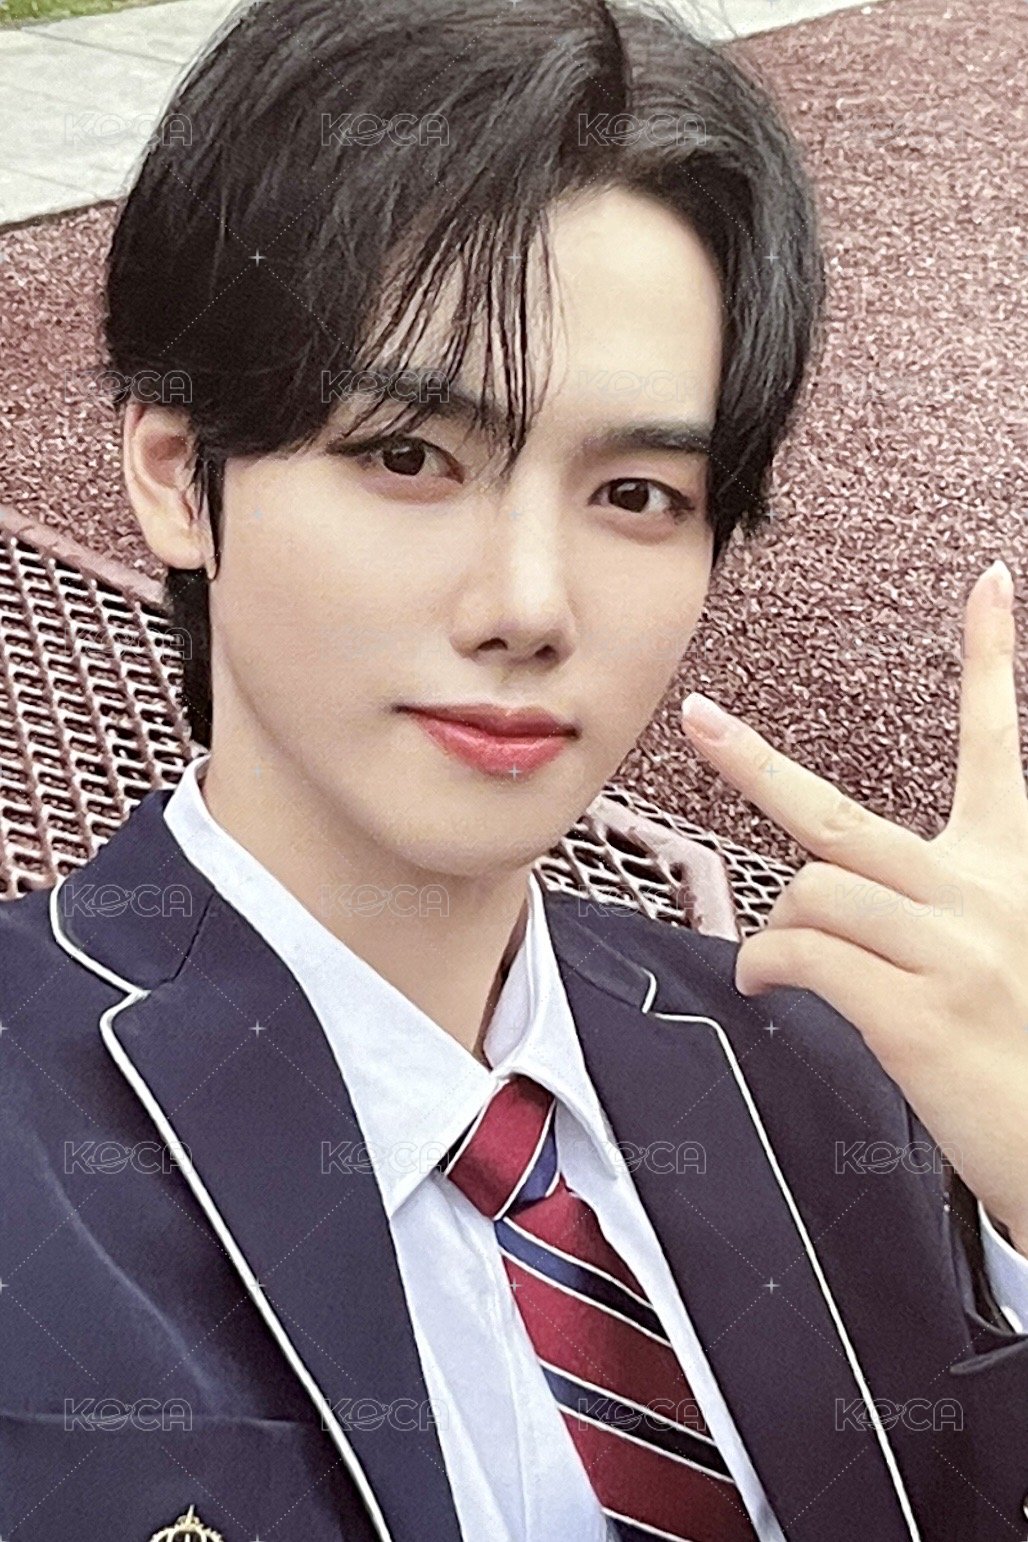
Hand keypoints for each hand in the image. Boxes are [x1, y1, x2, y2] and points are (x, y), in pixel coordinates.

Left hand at [680, 560, 1027, 1256]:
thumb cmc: (1020, 1049)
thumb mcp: (999, 947)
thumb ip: (925, 903)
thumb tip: (806, 901)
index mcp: (1010, 868)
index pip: (998, 744)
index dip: (992, 660)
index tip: (992, 584)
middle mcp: (981, 894)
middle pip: (837, 819)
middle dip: (754, 765)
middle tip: (700, 718)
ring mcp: (950, 951)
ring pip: (812, 894)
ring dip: (780, 927)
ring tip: (778, 960)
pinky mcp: (917, 1013)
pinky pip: (804, 957)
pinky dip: (767, 965)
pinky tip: (764, 982)